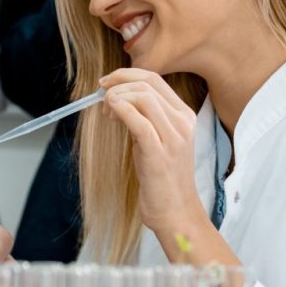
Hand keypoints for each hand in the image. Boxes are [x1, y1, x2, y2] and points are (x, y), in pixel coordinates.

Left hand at [98, 68, 205, 237]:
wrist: (175, 211)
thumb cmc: (162, 177)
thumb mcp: (158, 140)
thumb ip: (146, 118)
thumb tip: (118, 98)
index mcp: (184, 115)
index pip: (155, 79)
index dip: (126, 75)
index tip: (107, 83)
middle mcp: (182, 123)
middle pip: (147, 83)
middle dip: (118, 83)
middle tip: (100, 97)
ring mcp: (173, 138)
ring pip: (143, 97)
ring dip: (116, 97)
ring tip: (107, 113)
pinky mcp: (159, 154)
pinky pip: (139, 122)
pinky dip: (121, 110)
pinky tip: (111, 114)